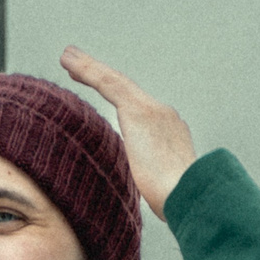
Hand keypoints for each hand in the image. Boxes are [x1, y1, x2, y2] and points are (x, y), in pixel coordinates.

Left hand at [60, 47, 196, 221]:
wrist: (192, 195)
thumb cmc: (177, 203)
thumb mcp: (160, 191)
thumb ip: (146, 184)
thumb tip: (135, 195)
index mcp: (169, 135)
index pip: (137, 113)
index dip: (118, 99)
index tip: (102, 95)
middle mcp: (164, 116)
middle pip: (124, 90)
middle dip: (100, 75)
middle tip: (78, 63)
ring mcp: (153, 111)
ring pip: (114, 82)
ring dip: (89, 67)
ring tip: (67, 56)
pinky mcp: (139, 111)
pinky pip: (108, 84)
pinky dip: (88, 71)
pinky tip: (69, 62)